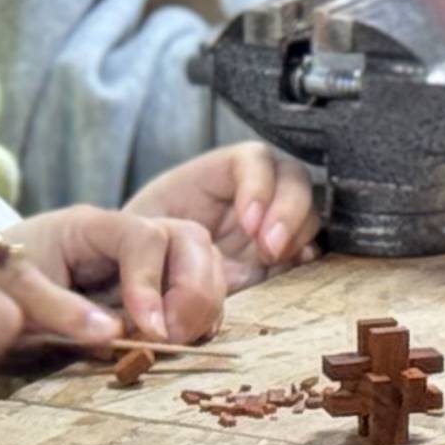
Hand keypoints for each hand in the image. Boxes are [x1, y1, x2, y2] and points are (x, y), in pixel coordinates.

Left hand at [10, 204, 230, 346]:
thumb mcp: (18, 301)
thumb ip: (63, 314)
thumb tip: (115, 336)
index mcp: (87, 227)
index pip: (140, 237)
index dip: (152, 283)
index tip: (151, 331)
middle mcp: (125, 235)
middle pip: (187, 239)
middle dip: (193, 291)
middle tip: (174, 339)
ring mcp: (147, 259)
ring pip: (203, 261)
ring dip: (204, 305)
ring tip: (180, 343)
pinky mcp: (156, 287)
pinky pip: (198, 291)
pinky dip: (202, 316)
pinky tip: (187, 342)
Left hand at [127, 141, 316, 279]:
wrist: (138, 285)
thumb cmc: (134, 250)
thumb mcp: (141, 230)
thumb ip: (166, 232)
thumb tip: (198, 246)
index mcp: (214, 175)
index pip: (253, 159)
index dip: (259, 183)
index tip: (249, 221)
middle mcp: (249, 194)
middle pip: (292, 178)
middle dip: (288, 209)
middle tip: (269, 247)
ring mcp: (269, 224)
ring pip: (308, 209)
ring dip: (299, 232)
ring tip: (275, 258)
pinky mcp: (280, 257)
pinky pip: (310, 247)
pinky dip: (309, 254)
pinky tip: (297, 266)